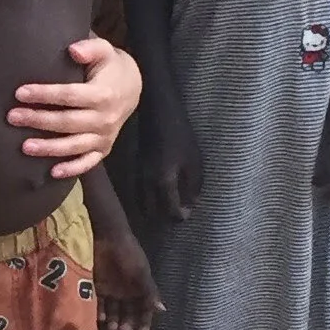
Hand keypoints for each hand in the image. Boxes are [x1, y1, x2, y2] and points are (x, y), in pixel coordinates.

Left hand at [8, 37, 141, 179]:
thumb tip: (73, 50)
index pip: (70, 95)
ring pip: (74, 145)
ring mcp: (105, 136)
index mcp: (103, 94)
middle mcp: (105, 118)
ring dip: (49, 148)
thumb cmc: (110, 66)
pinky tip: (52, 172)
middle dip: (38, 120)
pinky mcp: (104, 148)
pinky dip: (72, 168)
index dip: (45, 94)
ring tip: (24, 146)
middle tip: (12, 117)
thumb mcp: (104, 50)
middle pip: (67, 122)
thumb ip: (90, 47)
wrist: (132, 88)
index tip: (20, 92)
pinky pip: (88, 162)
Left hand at [94, 230, 163, 329]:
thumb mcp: (141, 273)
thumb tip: (162, 310)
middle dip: (128, 323)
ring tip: (112, 327)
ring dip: (114, 320)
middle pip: (129, 313)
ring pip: (115, 311)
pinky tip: (101, 318)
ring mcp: (114, 289)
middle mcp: (128, 292)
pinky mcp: (100, 286)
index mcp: (141, 288)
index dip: (144, 323)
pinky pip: (101, 303)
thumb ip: (149, 292)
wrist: (109, 238)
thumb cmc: (129, 254)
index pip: (145, 310)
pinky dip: (101, 311)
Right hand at [138, 93, 203, 221]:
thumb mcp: (194, 160)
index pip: (170, 211)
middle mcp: (148, 183)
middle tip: (173, 216)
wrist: (158, 112)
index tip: (187, 216)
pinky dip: (144, 199)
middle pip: (151, 211)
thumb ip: (194, 186)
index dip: (179, 217)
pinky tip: (152, 196)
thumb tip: (192, 205)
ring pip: (141, 202)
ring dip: (151, 210)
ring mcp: (139, 175)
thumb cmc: (180, 135)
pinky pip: (137, 191)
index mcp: (164, 181)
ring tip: (163, 210)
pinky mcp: (136, 167)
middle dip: (162, 218)